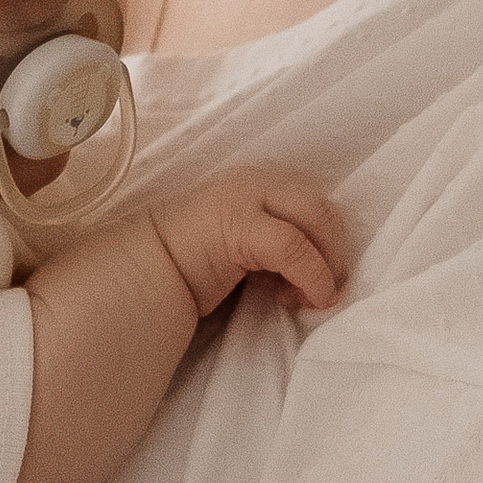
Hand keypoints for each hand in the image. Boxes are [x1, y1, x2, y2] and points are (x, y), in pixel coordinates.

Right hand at [142, 167, 350, 322]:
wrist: (146, 271)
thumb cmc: (196, 267)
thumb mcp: (247, 249)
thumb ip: (280, 245)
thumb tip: (323, 273)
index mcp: (261, 186)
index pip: (317, 207)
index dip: (332, 245)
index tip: (321, 284)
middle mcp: (258, 183)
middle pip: (323, 209)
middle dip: (335, 255)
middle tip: (324, 293)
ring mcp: (248, 197)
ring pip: (316, 220)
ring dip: (325, 265)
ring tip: (306, 298)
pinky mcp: (240, 223)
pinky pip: (293, 247)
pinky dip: (312, 276)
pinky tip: (302, 299)